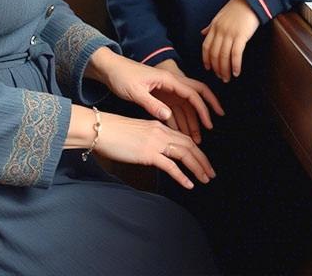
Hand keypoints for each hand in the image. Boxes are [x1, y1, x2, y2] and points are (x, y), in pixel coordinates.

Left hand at [86, 48, 222, 135]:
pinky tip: (181, 134)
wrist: (109, 68)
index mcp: (167, 79)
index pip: (192, 93)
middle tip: (213, 125)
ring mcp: (165, 89)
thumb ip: (151, 104)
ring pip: (184, 106)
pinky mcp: (158, 95)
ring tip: (196, 139)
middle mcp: (169, 83)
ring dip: (191, 121)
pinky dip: (178, 121)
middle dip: (205, 110)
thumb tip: (168, 116)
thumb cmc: (121, 76)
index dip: (203, 107)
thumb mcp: (135, 91)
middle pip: (194, 95)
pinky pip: (173, 109)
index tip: (210, 122)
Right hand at [96, 110, 215, 189]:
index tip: (202, 161)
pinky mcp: (148, 153)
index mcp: (158, 126)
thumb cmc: (114, 132)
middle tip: (210, 173)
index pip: (183, 137)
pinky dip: (182, 176)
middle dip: (202, 160)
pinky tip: (188, 184)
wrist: (101, 129)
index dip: (196, 150)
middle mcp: (160, 132)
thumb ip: (150, 140)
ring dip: (197, 167)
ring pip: (184, 154)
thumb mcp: (137, 132)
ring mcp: (155, 142)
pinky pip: (170, 166)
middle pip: (189, 145)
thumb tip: (158, 153)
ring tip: (205, 178)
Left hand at [201, 0, 259, 81]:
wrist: (250, 0)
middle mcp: (220, 31)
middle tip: (221, 77)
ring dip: (225, 70)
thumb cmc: (236, 8)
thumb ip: (211, 27)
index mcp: (214, 27)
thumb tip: (203, 33)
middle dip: (216, 68)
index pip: (206, 46)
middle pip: (214, 54)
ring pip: (224, 56)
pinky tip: (237, 72)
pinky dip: (235, 65)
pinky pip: (236, 53)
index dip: (206, 59)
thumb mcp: (219, 16)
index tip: (208, 69)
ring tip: (228, 78)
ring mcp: (230, 34)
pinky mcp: (241, 36)